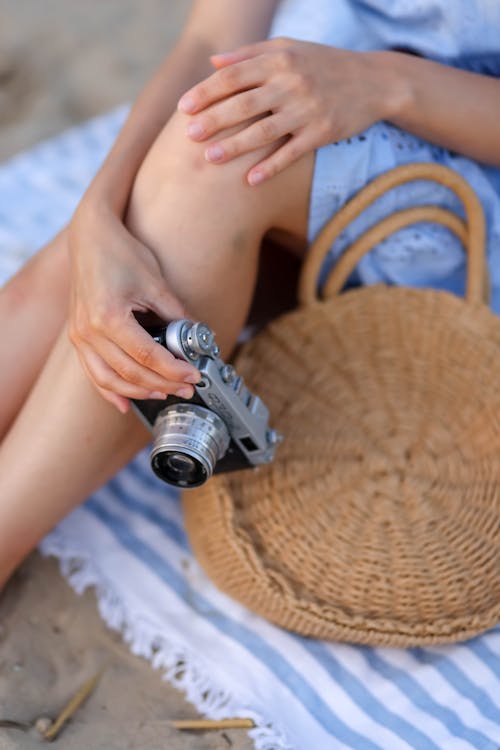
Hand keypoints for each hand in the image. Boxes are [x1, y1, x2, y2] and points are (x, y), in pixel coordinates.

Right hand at [68, 200, 199, 412]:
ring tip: (164, 393)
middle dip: (163, 384)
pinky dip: (108, 391)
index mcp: (109, 317)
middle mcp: (89, 331)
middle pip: (130, 373)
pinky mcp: (77, 336)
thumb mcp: (155, 283)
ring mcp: (79, 336)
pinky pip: (91, 372)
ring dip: (138, 392)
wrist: (90, 236)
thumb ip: (176, 315)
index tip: (195, 375)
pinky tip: (124, 405)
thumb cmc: (122, 254)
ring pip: (109, 380)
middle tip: (187, 388)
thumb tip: (198, 339)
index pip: (148, 356)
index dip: (174, 370)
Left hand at [178, 38, 386, 184]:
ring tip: (210, 158)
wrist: (374, 81)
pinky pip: (291, 153)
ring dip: (236, 146)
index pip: (235, 76)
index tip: (184, 107)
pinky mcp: (322, 133)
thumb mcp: (289, 48)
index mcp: (279, 60)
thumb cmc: (323, 64)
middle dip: (214, 120)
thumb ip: (250, 54)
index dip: (207, 91)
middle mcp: (292, 83)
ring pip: (265, 131)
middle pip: (244, 104)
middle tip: (189, 135)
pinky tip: (250, 181)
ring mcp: (308, 110)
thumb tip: (213, 63)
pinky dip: (271, 167)